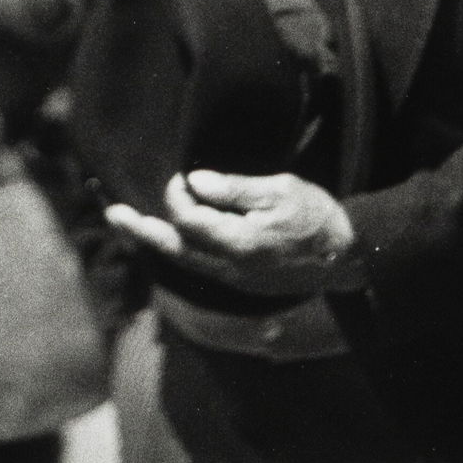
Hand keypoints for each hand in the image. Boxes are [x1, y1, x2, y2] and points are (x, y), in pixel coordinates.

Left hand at [105, 170, 364, 296]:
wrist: (350, 257)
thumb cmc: (318, 217)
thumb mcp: (280, 191)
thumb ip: (234, 189)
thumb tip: (194, 182)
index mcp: (237, 244)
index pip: (188, 219)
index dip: (178, 195)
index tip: (182, 178)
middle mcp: (230, 269)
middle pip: (174, 249)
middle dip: (141, 231)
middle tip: (112, 214)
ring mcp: (236, 280)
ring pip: (185, 261)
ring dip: (157, 241)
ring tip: (130, 225)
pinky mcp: (243, 283)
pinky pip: (201, 267)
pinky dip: (180, 250)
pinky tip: (171, 238)